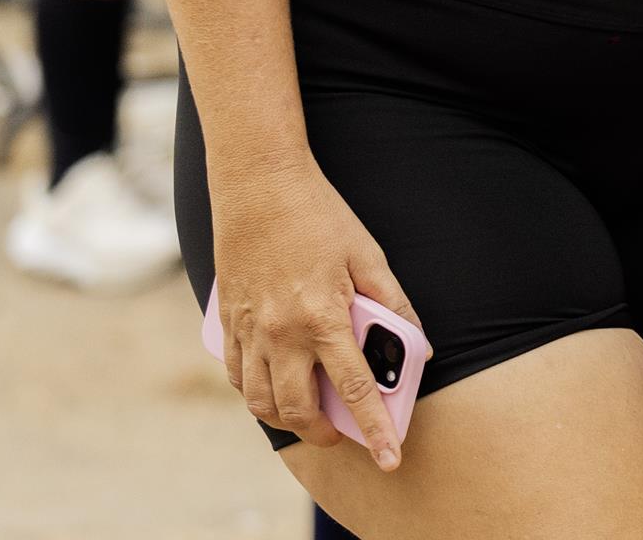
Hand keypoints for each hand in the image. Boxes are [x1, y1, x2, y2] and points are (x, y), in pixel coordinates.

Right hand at [209, 152, 422, 470]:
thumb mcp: (368, 255)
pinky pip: (236, 375)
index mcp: (323, 317)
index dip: (375, 428)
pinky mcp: (226, 321)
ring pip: (260, 401)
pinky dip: (253, 391)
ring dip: (286, 419)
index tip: (389, 458)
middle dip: (324, 433)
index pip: (355, 390)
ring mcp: (248, 329)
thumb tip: (416, 342)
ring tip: (308, 417)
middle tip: (342, 434)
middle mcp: (281, 332)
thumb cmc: (319, 215)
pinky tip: (271, 386)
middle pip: (299, 409)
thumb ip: (391, 303)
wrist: (258, 185)